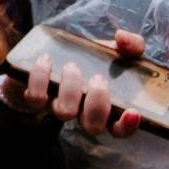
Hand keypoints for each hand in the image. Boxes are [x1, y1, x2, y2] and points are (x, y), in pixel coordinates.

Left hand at [4, 30, 144, 137]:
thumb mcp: (116, 50)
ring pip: (65, 113)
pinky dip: (40, 78)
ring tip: (72, 66)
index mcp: (107, 106)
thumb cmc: (92, 58)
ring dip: (71, 89)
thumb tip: (122, 38)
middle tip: (97, 78)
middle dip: (97, 103)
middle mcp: (83, 113)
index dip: (128, 126)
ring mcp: (60, 107)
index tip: (132, 111)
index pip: (121, 129)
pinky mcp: (36, 99)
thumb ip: (130, 44)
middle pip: (93, 126)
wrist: (53, 54)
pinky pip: (36, 99)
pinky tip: (46, 60)